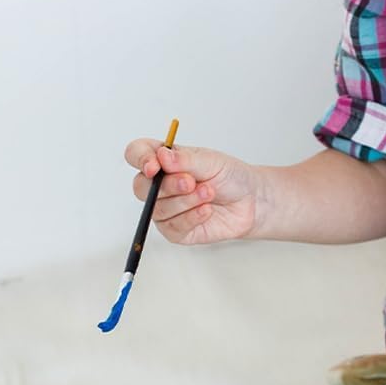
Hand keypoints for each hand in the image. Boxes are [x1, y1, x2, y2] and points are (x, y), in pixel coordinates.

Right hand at [123, 138, 259, 245]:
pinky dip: (192, 217)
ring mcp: (165, 209)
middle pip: (141, 186)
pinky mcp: (175, 230)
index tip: (155, 166)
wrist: (250, 201)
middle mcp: (159, 185)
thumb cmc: (228, 176)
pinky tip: (207, 210)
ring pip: (158, 208)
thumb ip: (185, 160)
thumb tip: (161, 156)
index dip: (140, 159)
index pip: (136, 154)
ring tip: (209, 193)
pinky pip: (173, 227)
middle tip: (191, 182)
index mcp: (163, 160)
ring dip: (186, 201)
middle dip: (168, 185)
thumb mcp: (210, 161)